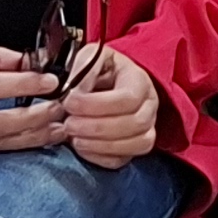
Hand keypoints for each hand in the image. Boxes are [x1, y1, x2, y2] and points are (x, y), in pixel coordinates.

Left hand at [61, 45, 162, 169]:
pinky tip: (82, 147)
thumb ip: (81, 70)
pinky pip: (124, 159)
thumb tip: (74, 94)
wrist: (107, 82)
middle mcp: (149, 105)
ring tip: (73, 137)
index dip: (97, 104)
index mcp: (139, 80)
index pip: (128, 98)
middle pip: (135, 123)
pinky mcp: (134, 146)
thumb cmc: (98, 69)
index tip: (69, 102)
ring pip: (136, 144)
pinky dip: (101, 157)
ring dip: (100, 144)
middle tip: (68, 123)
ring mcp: (146, 127)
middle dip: (97, 127)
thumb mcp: (89, 57)